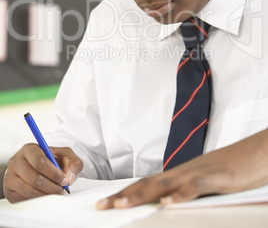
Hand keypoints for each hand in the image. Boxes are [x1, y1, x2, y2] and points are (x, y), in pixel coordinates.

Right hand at [3, 144, 82, 202]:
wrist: (41, 166)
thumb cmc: (54, 159)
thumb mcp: (67, 156)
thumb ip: (73, 164)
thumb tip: (69, 178)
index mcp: (29, 149)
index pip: (40, 162)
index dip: (54, 173)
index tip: (64, 180)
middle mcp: (16, 161)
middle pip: (35, 178)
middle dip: (52, 186)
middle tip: (62, 190)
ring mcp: (10, 176)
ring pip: (30, 191)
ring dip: (47, 195)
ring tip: (56, 192)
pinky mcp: (9, 190)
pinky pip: (24, 200)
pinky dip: (38, 200)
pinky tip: (46, 195)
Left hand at [96, 129, 267, 208]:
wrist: (256, 151)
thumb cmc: (230, 169)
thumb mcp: (203, 183)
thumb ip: (184, 192)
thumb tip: (167, 205)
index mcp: (178, 175)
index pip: (146, 185)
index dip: (124, 194)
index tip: (105, 204)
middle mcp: (182, 172)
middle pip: (148, 184)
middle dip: (123, 196)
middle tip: (101, 207)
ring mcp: (198, 173)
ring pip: (165, 184)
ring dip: (141, 195)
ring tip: (120, 205)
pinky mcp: (217, 177)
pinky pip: (195, 186)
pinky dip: (181, 195)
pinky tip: (168, 204)